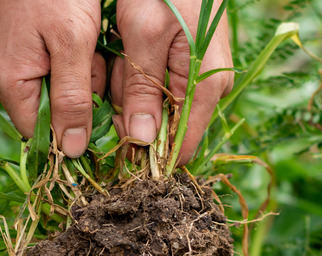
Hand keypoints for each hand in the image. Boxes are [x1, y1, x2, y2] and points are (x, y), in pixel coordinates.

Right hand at [0, 0, 106, 157]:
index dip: (73, 132)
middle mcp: (2, 82)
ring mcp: (11, 68)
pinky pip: (57, 75)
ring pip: (59, 95)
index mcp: (8, 84)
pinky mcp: (23, 55)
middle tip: (94, 59)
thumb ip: (72, 99)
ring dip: (84, 77)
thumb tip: (70, 152)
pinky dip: (78, 63)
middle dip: (83, 96)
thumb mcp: (73, 44)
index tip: (103, 114)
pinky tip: (86, 41)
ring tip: (91, 43)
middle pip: (52, 116)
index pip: (41, 135)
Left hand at [111, 0, 233, 165]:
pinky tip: (125, 48)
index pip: (181, 146)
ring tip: (121, 49)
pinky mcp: (185, 68)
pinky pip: (152, 84)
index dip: (146, 154)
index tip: (114, 145)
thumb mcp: (144, 35)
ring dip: (127, 87)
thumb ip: (142, 90)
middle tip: (116, 70)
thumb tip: (144, 140)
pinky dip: (132, 73)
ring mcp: (198, 79)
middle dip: (129, 108)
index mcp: (204, 87)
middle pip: (161, 127)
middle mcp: (207, 89)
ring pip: (152, 105)